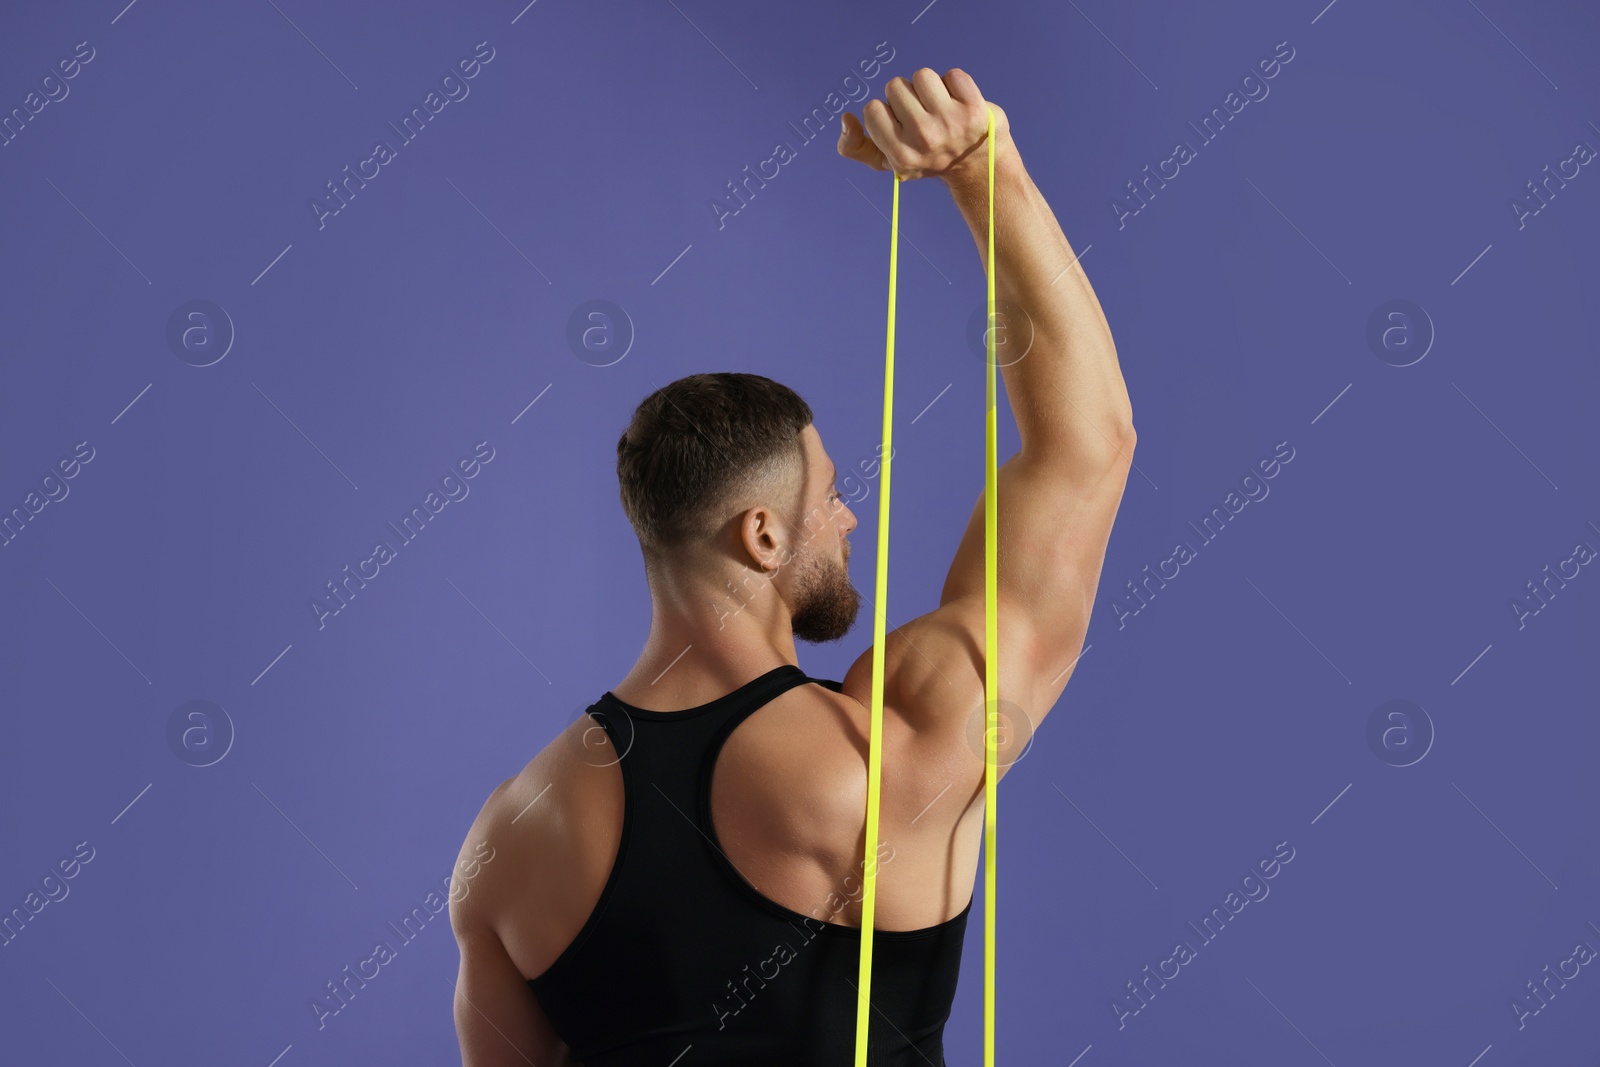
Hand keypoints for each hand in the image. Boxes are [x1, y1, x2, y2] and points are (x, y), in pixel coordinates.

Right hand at [838, 67, 1010, 182]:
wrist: (977, 168)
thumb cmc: (926, 159)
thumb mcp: (887, 162)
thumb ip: (855, 147)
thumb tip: (846, 118)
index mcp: (900, 155)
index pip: (872, 108)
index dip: (885, 111)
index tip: (901, 126)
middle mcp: (924, 139)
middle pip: (895, 86)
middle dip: (906, 96)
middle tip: (923, 116)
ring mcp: (951, 122)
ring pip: (922, 75)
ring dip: (929, 86)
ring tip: (939, 107)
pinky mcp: (974, 108)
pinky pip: (953, 75)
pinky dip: (955, 84)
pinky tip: (958, 103)